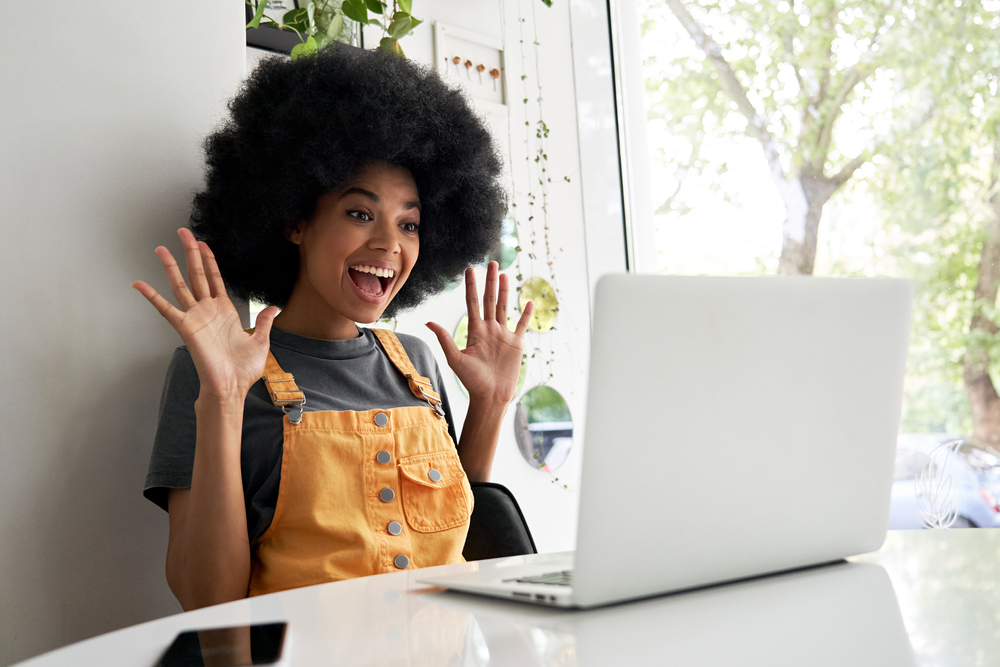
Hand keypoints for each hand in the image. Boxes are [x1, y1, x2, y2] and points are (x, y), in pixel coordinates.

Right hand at [132, 228, 278, 402]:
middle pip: (197, 274)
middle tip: (183, 232)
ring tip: (161, 248)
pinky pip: (165, 309)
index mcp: (225, 311)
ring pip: (181, 285)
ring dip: (171, 266)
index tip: (203, 243)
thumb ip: (263, 322)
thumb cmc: (244, 369)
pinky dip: (152, 296)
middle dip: (190, 252)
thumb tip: (273, 308)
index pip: (215, 279)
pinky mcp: (186, 327)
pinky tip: (139, 284)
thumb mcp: (260, 341)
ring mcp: (195, 317)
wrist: (232, 386)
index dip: (209, 260)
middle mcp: (208, 310)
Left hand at [427, 262, 533, 405]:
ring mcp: (503, 335)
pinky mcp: (516, 344)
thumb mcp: (456, 359)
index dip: (471, 286)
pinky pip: (522, 325)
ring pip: (504, 307)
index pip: (472, 302)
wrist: (491, 396)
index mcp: (475, 331)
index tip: (470, 269)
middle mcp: (489, 329)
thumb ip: (445, 339)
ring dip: (505, 291)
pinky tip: (528, 302)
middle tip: (493, 263)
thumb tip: (429, 321)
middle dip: (491, 281)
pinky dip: (526, 314)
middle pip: (490, 299)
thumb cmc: (472, 381)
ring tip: (505, 275)